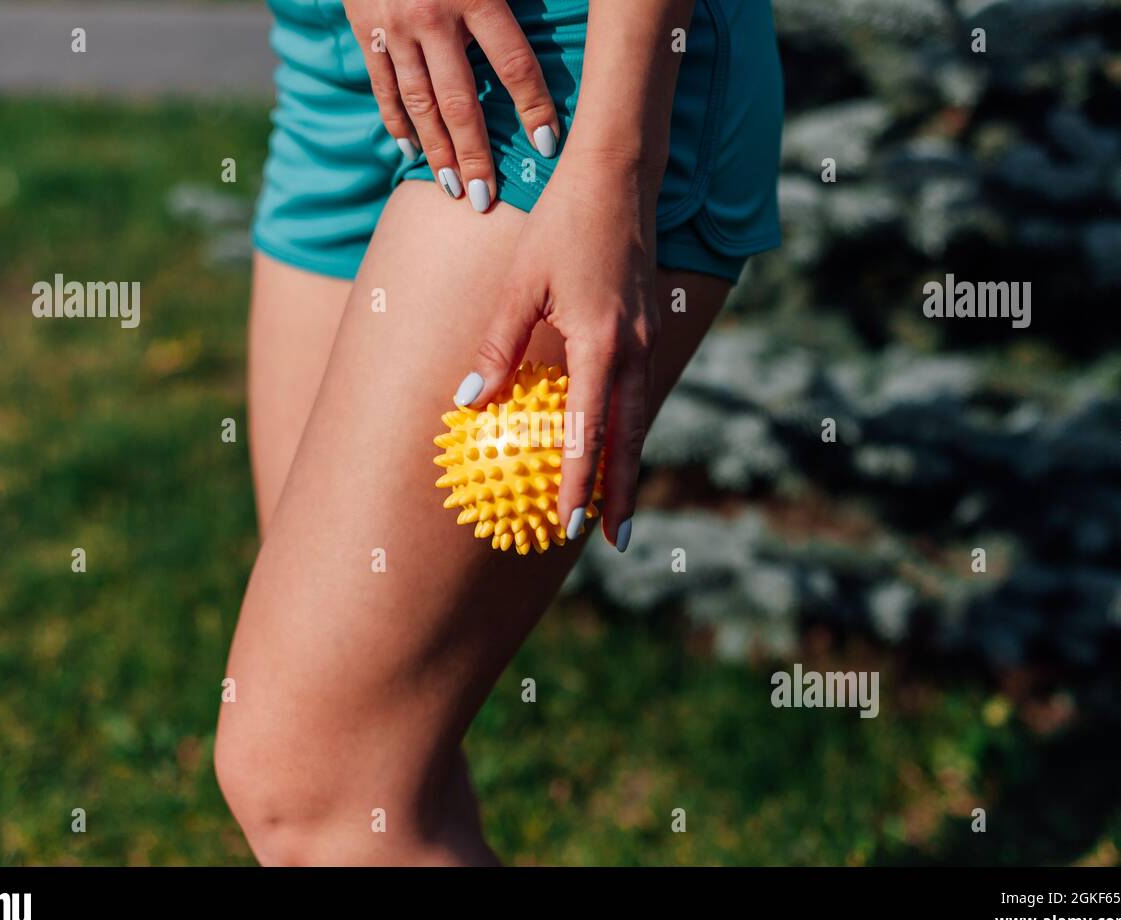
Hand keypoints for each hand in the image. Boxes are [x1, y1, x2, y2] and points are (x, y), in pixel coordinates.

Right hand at [344, 0, 560, 211]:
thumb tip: (568, 6)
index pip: (514, 64)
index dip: (535, 108)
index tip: (550, 147)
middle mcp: (433, 17)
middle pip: (459, 102)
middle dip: (475, 156)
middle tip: (485, 200)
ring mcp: (395, 28)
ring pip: (419, 104)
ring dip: (437, 152)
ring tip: (452, 189)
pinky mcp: (366, 30)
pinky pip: (383, 87)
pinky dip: (397, 123)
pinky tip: (410, 153)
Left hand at [450, 152, 662, 551]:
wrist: (618, 175)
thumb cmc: (560, 225)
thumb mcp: (517, 287)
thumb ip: (496, 349)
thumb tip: (469, 404)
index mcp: (603, 346)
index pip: (589, 434)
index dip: (580, 486)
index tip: (567, 525)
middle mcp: (635, 351)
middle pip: (630, 440)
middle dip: (622, 496)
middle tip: (613, 542)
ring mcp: (650, 340)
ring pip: (640, 419)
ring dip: (630, 467)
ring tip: (619, 509)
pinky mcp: (651, 328)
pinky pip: (640, 393)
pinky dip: (629, 429)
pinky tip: (615, 444)